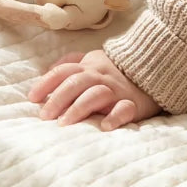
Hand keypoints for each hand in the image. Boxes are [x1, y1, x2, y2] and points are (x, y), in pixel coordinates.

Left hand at [28, 49, 159, 129]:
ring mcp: (117, 89)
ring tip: (64, 123)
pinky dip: (115, 117)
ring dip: (78, 108)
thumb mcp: (93, 59)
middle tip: (44, 116)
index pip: (63, 71)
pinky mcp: (133, 103)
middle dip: (57, 99)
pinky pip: (124, 109)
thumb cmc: (117, 69)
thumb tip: (48, 70)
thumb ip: (71, 62)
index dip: (46, 83)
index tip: (32, 98)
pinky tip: (104, 126)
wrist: (155, 68)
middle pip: (75, 83)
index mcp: (89, 66)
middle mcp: (100, 76)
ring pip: (95, 95)